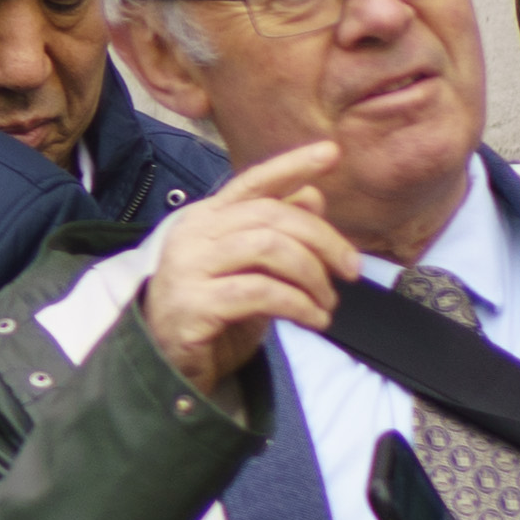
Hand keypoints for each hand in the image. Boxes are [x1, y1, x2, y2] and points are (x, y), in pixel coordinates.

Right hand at [142, 139, 354, 400]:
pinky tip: (314, 320)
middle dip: (323, 241)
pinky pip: (261, 292)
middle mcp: (193, 234)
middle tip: (351, 271)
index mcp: (206, 218)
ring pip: (268, 249)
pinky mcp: (194, 304)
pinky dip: (299, 304)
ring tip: (328, 303)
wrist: (169, 366)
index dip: (292, 165)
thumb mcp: (253, 269)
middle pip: (271, 216)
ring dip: (312, 276)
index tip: (332, 153)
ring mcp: (189, 268)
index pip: (253, 182)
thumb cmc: (215, 313)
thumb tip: (313, 195)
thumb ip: (277, 232)